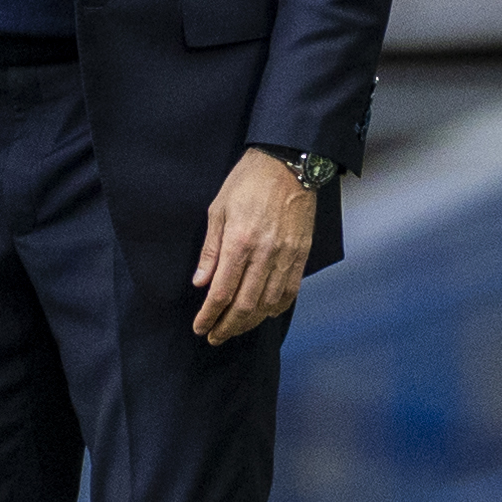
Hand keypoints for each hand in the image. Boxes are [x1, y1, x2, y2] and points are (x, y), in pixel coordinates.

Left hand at [192, 148, 315, 344]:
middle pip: (245, 305)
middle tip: (214, 337)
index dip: (209, 316)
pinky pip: (290, 292)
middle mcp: (265, 254)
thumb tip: (200, 283)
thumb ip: (210, 250)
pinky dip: (275, 308)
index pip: (221, 292)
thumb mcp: (217, 210)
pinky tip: (264, 314)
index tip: (199, 327)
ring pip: (268, 304)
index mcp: (239, 242)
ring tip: (235, 329)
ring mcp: (286, 256)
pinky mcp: (301, 254)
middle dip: (227, 327)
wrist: (288, 164)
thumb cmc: (248, 182)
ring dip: (249, 323)